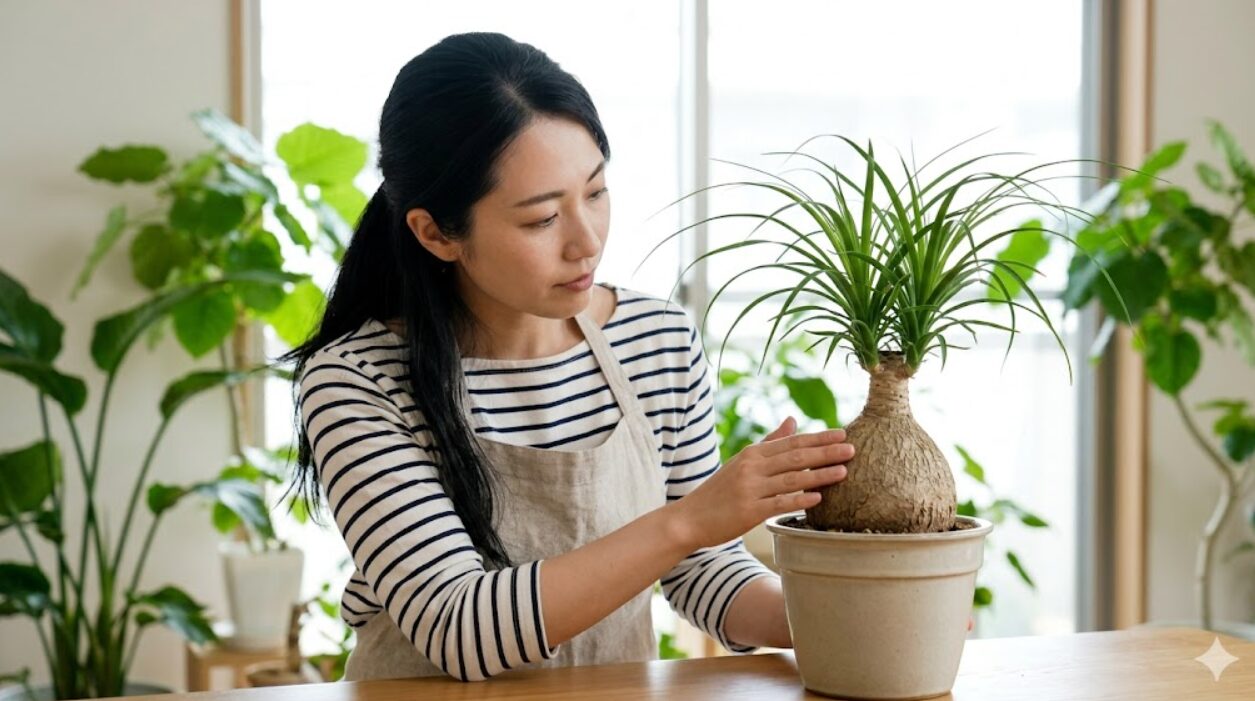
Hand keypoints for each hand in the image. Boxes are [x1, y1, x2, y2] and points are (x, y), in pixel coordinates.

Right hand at [669, 416, 853, 550]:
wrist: (690, 517)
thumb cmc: (720, 491)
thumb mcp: (742, 462)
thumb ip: (769, 442)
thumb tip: (792, 420)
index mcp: (752, 454)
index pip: (792, 442)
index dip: (819, 438)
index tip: (843, 434)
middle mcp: (752, 468)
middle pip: (795, 457)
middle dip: (826, 452)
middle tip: (852, 449)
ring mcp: (750, 489)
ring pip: (791, 479)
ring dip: (819, 474)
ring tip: (844, 471)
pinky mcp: (749, 511)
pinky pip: (779, 503)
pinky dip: (799, 499)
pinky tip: (818, 498)